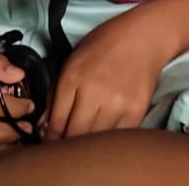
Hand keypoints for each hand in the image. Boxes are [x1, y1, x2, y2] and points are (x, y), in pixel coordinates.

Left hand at [45, 5, 177, 139]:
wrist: (144, 37)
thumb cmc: (105, 45)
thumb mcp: (72, 61)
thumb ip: (56, 93)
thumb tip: (44, 124)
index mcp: (72, 78)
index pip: (56, 122)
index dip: (50, 140)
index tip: (50, 146)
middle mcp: (93, 92)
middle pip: (74, 135)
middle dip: (66, 146)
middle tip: (65, 151)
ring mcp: (117, 103)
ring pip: (96, 140)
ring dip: (88, 146)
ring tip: (84, 145)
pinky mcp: (136, 111)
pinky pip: (117, 137)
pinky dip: (109, 141)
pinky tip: (105, 138)